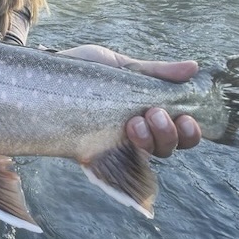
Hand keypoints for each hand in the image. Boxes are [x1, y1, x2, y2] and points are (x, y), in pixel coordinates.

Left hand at [58, 44, 202, 157]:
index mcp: (149, 111)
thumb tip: (194, 67)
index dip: (190, 130)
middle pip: (170, 148)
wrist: (44, 77)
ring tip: (133, 122)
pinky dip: (128, 166)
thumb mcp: (121, 66)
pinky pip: (119, 172)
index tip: (186, 116)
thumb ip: (156, 71)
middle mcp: (138, 133)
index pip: (181, 130)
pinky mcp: (96, 154)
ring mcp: (117, 145)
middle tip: (152, 114)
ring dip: (150, 141)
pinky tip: (123, 142)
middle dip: (169, 133)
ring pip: (149, 158)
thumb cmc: (84, 71)